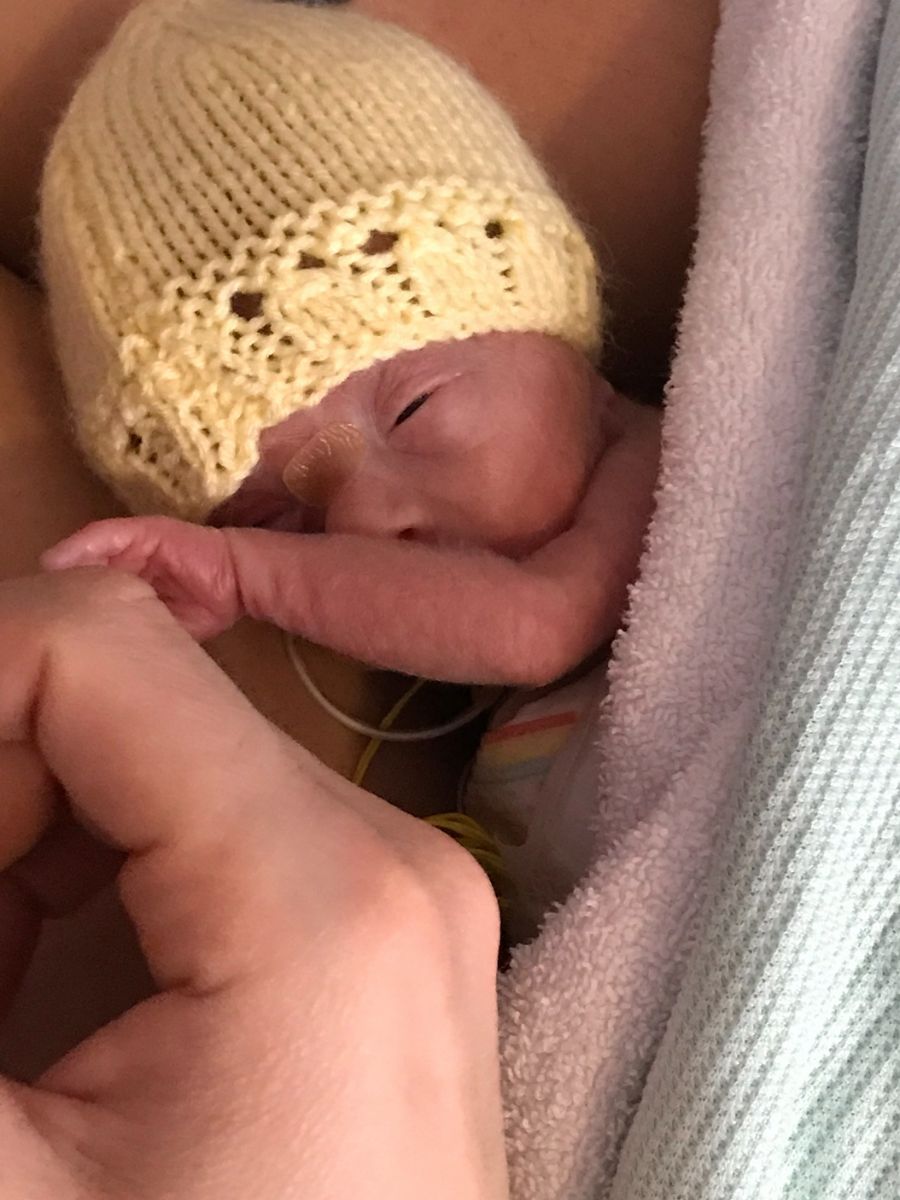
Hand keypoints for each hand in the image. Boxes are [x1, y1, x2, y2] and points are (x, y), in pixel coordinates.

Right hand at [0, 570, 506, 1199]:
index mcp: (325, 887)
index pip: (92, 649)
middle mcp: (387, 856)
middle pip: (118, 702)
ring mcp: (395, 893)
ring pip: (147, 766)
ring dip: (11, 844)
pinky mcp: (374, 939)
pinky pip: (197, 839)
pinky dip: (77, 886)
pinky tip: (30, 1005)